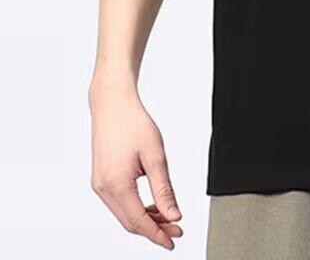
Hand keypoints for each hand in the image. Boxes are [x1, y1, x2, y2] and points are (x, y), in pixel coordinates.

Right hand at [89, 85, 182, 250]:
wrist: (113, 104)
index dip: (157, 234)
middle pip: (130, 221)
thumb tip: (173, 213)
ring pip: (124, 213)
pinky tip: (152, 205)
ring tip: (168, 216)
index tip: (173, 240)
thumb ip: (164, 189)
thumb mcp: (155, 156)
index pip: (138, 221)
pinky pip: (119, 202)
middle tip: (176, 228)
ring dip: (145, 218)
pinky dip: (136, 207)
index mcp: (116, 184)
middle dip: (154, 229)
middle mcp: (103, 188)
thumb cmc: (132, 123)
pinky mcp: (101, 178)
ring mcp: (100, 184)